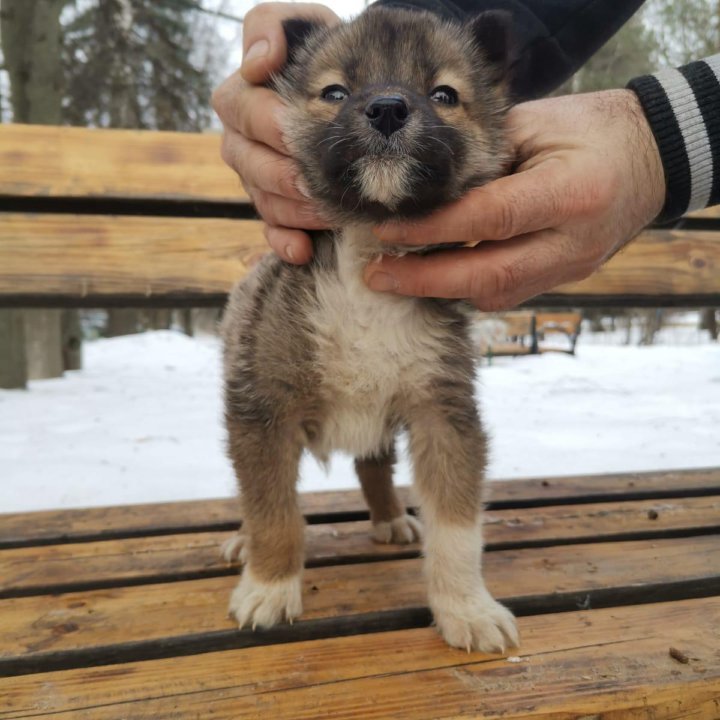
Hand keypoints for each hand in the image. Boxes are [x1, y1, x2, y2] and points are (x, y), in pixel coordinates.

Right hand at [212, 2, 338, 263]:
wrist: (354, 97)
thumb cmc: (327, 61)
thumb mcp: (304, 26)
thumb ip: (272, 26)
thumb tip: (257, 60)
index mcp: (242, 100)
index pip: (241, 111)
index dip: (268, 123)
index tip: (299, 129)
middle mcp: (243, 143)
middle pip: (250, 164)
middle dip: (286, 175)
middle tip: (320, 180)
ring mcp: (257, 181)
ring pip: (264, 200)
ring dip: (295, 210)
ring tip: (331, 212)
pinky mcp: (274, 210)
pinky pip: (269, 231)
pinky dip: (283, 242)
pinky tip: (302, 250)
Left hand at [364, 90, 665, 310]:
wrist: (652, 158)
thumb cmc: (592, 129)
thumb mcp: (537, 125)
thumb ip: (485, 159)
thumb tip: (428, 192)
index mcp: (570, 193)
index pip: (488, 219)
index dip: (432, 230)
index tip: (385, 231)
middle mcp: (572, 242)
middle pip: (487, 276)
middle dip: (423, 281)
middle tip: (375, 276)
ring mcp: (570, 268)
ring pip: (495, 294)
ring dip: (441, 290)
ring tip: (395, 276)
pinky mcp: (564, 279)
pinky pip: (508, 294)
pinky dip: (467, 288)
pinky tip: (436, 276)